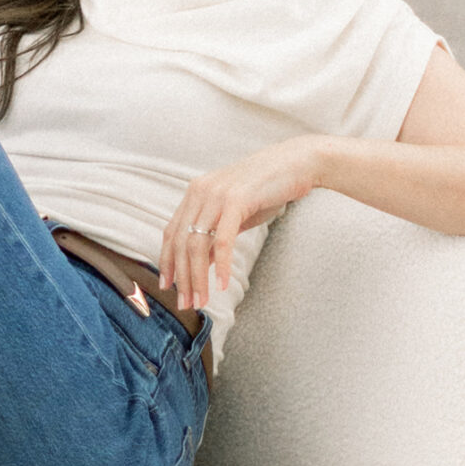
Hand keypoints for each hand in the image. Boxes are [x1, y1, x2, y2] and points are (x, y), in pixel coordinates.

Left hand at [158, 139, 330, 309]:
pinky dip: (222, 265)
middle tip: (186, 303)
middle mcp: (200, 192)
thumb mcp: (235, 213)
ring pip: (197, 244)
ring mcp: (217, 195)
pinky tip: (223, 284)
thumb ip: (215, 234)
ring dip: (198, 277)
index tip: (167, 286)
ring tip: (202, 300)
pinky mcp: (237, 200)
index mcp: (196, 192)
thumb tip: (201, 262)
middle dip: (182, 277)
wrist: (298, 162)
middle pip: (181, 243)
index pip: (172, 233)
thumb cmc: (269, 188)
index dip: (166, 261)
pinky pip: (223, 240)